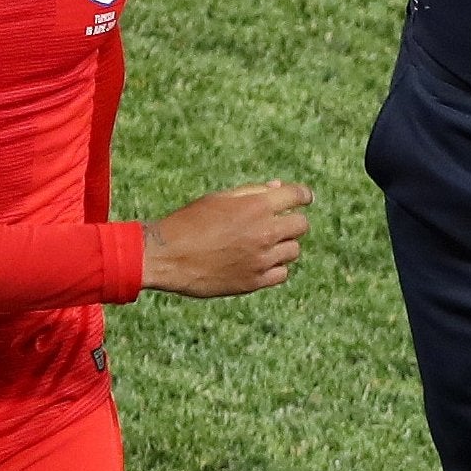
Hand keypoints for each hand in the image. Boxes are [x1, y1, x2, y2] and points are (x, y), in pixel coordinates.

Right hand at [141, 180, 313, 297]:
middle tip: (277, 223)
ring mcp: (261, 259)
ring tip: (262, 244)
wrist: (167, 256)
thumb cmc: (190, 222)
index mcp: (256, 206)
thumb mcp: (219, 198)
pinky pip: (282, 274)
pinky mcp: (254, 281)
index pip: (298, 195)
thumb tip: (278, 188)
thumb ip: (252, 193)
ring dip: (283, 245)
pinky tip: (258, 262)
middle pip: (301, 225)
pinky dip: (275, 267)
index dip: (303, 195)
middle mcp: (264, 232)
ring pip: (293, 251)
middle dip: (292, 221)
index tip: (303, 198)